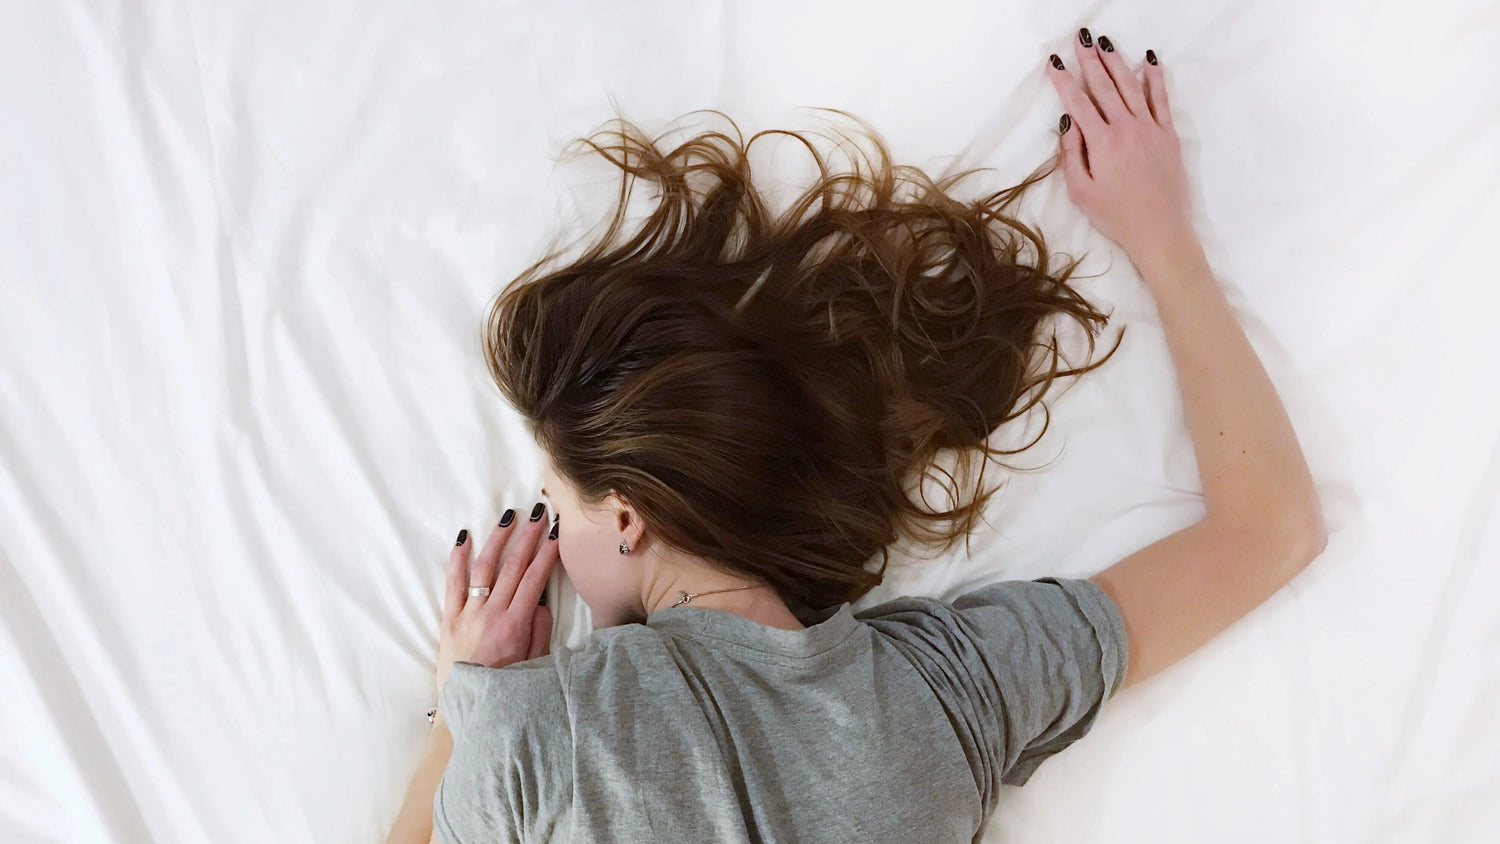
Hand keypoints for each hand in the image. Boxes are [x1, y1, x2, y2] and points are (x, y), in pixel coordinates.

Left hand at [436, 506, 556, 698]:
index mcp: (515, 625)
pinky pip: (453, 583)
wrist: (466, 708)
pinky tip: (464, 538)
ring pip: (484, 568)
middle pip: (513, 566)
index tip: (556, 533)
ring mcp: (468, 614)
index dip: (547, 553)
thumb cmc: (504, 690)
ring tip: (508, 517)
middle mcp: (491, 613)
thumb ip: (540, 631)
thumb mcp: (533, 664)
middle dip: (528, 537)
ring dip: (498, 540)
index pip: (535, 579)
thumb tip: (543, 601)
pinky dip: (458, 558)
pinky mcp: (449, 618)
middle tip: (539, 514)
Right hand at [1045, 34, 1194, 263]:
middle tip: (1080, 40)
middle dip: (1090, 61)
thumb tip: (1067, 125)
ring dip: (1117, 62)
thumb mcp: (1081, 192)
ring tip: (1106, 43)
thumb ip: (1071, 156)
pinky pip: (1161, 99)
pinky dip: (1155, 78)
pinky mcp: (1168, 135)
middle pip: (1104, 86)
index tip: (1055, 63)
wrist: (1160, 230)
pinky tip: (1149, 62)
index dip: (1064, 81)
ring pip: (1130, 87)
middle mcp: (1126, 128)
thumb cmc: (1116, 217)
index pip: (1078, 104)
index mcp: (1102, 142)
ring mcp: (1150, 128)